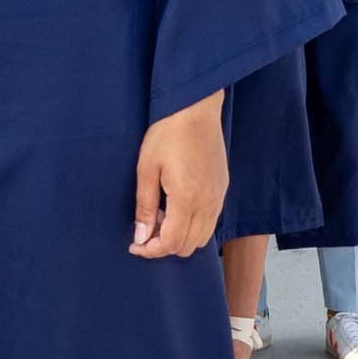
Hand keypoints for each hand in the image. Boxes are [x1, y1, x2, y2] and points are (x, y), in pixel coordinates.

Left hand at [132, 90, 226, 258]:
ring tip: (161, 213)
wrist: (195, 107)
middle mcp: (208, 202)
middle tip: (146, 225)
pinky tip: (176, 204)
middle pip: (188, 247)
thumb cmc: (168, 132)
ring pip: (202, 237)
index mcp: (187, 198)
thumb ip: (144, 206)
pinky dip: (193, 224)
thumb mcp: (146, 168)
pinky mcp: (222, 188)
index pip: (171, 244)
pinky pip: (210, 220)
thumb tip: (140, 237)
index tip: (135, 245)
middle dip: (164, 244)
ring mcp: (218, 196)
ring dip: (180, 235)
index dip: (151, 250)